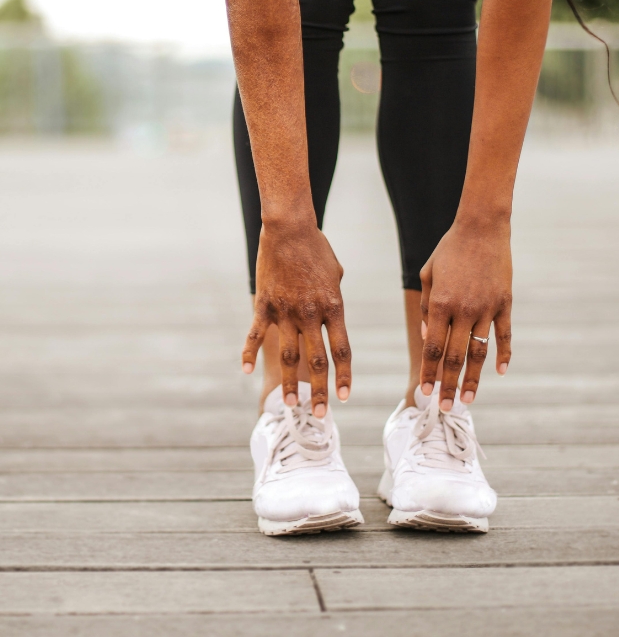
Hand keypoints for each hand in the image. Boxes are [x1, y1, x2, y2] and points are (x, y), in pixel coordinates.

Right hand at [241, 220, 351, 416]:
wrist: (289, 229)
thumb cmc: (317, 248)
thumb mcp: (336, 274)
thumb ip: (333, 300)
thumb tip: (330, 318)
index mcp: (333, 306)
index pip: (341, 349)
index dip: (343, 375)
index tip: (344, 397)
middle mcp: (311, 314)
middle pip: (317, 360)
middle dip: (320, 390)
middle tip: (321, 415)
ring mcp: (285, 311)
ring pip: (288, 355)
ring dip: (290, 383)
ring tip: (290, 405)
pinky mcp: (264, 305)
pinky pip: (255, 334)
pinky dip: (249, 353)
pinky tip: (247, 371)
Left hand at [419, 217, 512, 409]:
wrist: (482, 227)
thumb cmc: (450, 250)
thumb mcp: (428, 274)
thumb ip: (426, 307)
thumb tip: (428, 337)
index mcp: (440, 303)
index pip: (433, 348)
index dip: (429, 372)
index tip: (425, 392)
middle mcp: (464, 309)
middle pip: (455, 357)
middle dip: (449, 385)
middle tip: (445, 408)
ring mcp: (487, 307)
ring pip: (479, 352)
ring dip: (473, 379)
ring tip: (468, 400)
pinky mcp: (505, 303)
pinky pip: (505, 335)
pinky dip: (504, 355)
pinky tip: (500, 373)